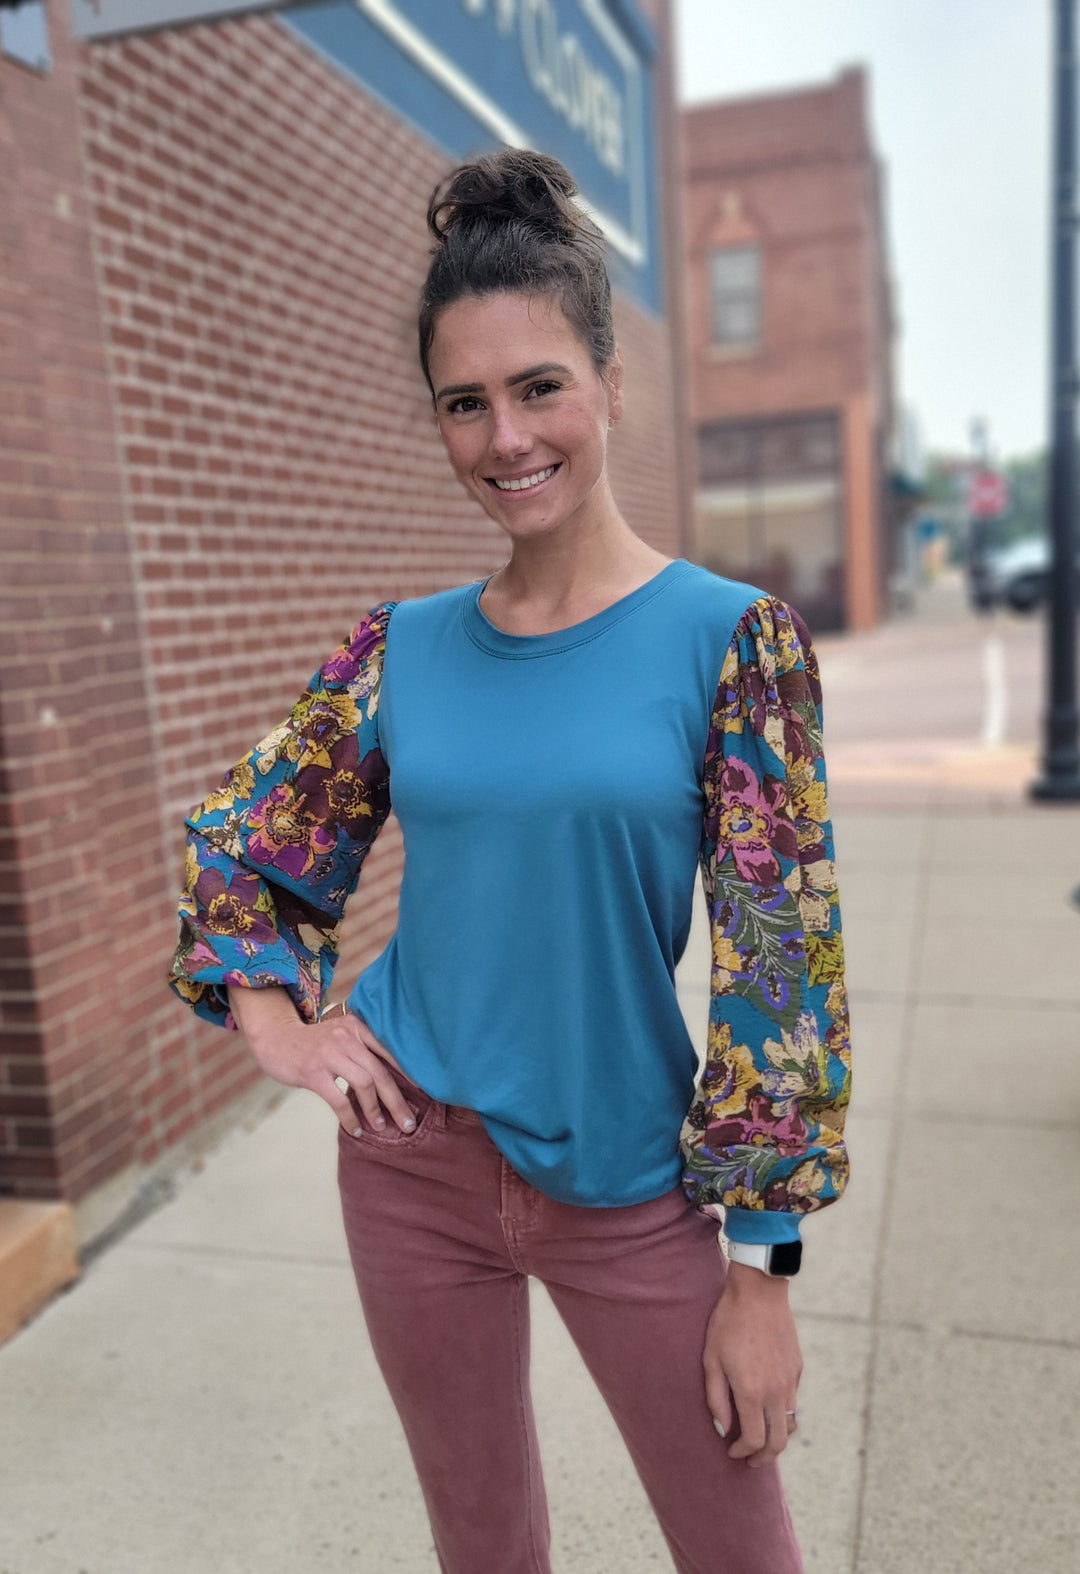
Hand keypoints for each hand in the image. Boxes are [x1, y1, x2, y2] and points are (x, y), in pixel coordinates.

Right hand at [231, 988, 417, 1136]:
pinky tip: (355, 1129)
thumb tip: (393, 1079)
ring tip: (382, 1127)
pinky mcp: (313, 1072)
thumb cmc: (314, 1042)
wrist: (276, 1038)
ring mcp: (329, 1053)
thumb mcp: (342, 1033)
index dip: (409, 1075)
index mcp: (358, 1026)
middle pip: (381, 1072)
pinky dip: (350, 1118)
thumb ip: (364, 1048)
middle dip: (398, 1101)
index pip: (391, 1052)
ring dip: (376, 1110)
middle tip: (408, 1123)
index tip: (424, 1094)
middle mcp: (347, 1036)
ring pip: (364, 1085)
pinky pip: (339, 1099)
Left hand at [703, 1262, 802, 1467]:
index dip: (743, 1452)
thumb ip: (716, 1399)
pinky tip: (767, 1405)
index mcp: (752, 1392)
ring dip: (777, 1436)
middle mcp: (776, 1391)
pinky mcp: (797, 1368)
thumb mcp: (711, 1359)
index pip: (754, 1440)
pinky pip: (793, 1400)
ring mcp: (790, 1380)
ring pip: (790, 1423)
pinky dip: (782, 1412)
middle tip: (751, 1460)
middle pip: (779, 1441)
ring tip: (761, 1437)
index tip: (732, 1452)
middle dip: (765, 1457)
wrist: (759, 1292)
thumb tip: (722, 1429)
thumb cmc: (728, 1323)